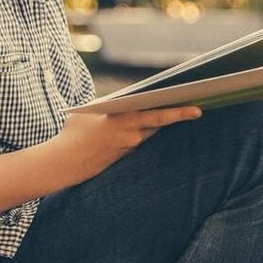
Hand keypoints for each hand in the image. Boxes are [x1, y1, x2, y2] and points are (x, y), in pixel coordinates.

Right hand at [50, 105, 201, 182]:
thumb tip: (124, 100)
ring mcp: (129, 146)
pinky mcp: (125, 156)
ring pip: (149, 132)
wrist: (65, 162)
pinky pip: (139, 141)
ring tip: (169, 111)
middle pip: (159, 123)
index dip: (178, 112)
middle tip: (197, 110)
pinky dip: (142, 133)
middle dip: (177, 115)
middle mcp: (131, 133)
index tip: (196, 109)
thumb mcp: (91, 110)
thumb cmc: (73, 132)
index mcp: (125, 118)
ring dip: (156, 123)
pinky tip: (142, 127)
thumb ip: (111, 104)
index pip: (158, 114)